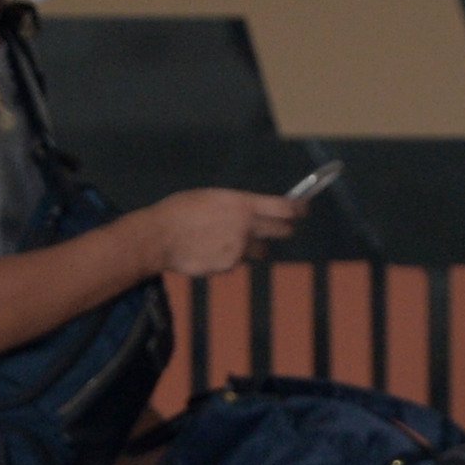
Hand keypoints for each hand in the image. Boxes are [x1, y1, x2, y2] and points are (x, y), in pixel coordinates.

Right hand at [145, 188, 298, 277]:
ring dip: (252, 246)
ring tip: (226, 238)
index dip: (299, 209)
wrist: (160, 236)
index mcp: (243, 204)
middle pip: (282, 231)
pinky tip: (209, 249)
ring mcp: (239, 249)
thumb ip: (237, 206)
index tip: (304, 210)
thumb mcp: (212, 197)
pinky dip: (229, 258)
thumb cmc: (181, 210)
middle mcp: (246, 227)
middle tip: (283, 227)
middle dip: (284, 229)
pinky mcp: (229, 266)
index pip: (284, 209)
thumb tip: (253, 212)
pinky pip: (238, 262)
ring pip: (258, 250)